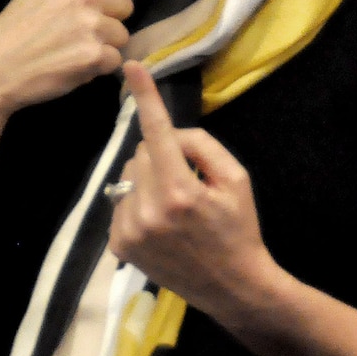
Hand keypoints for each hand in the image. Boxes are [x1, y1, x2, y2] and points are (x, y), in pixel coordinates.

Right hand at [0, 0, 197, 114]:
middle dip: (107, 19)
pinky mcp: (94, 55)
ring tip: (68, 49)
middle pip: (126, 5)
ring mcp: (91, 24)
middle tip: (71, 31)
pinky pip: (114, 60)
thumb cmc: (17, 28)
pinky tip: (69, 65)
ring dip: (103, 46)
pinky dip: (96, 67)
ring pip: (123, 35)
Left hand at [108, 61, 273, 316]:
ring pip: (128, 176)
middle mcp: (148, 210)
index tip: (130, 67)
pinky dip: (137, 203)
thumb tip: (170, 134)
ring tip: (173, 208)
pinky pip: (120, 201)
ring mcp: (130, 230)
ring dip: (147, 180)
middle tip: (187, 183)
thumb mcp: (236, 180)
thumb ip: (202, 147)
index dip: (144, 97)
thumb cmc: (238, 230)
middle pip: (141, 153)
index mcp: (180, 191)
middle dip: (161, 158)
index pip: (157, 133)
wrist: (233, 288)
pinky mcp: (118, 245)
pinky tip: (160, 225)